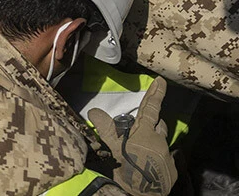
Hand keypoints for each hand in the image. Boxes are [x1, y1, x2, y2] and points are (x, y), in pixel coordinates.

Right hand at [88, 77, 176, 195]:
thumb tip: (94, 111)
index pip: (151, 108)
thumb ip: (105, 129)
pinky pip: (165, 159)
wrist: (144, 195)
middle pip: (159, 126)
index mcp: (146, 132)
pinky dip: (157, 158)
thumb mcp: (111, 148)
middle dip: (153, 123)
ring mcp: (168, 157)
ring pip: (162, 142)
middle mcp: (160, 141)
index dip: (155, 93)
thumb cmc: (126, 168)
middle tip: (142, 127)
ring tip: (141, 149)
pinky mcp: (172, 172)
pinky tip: (147, 165)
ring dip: (155, 141)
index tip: (160, 81)